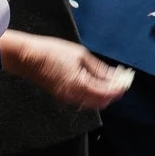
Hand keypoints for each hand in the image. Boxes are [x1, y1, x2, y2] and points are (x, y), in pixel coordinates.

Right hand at [1, 31, 134, 108]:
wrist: (27, 57)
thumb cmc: (51, 52)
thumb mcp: (80, 55)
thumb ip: (99, 69)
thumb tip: (114, 75)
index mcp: (80, 85)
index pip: (107, 92)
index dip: (120, 87)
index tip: (127, 79)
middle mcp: (75, 96)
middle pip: (102, 102)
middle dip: (114, 92)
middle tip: (121, 80)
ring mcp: (68, 98)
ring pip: (93, 103)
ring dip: (105, 94)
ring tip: (111, 80)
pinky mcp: (63, 96)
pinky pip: (84, 100)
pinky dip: (94, 94)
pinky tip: (96, 82)